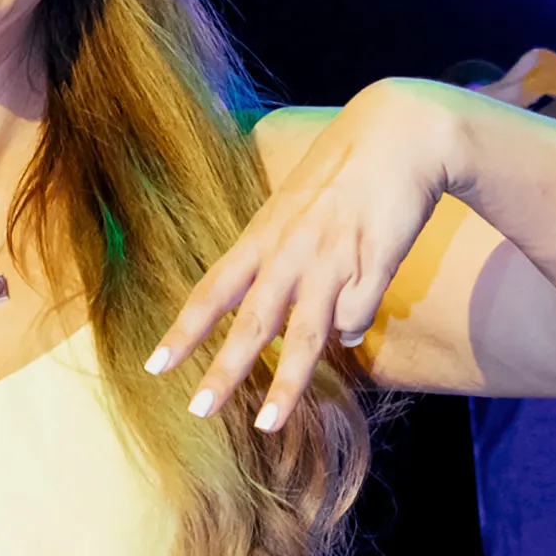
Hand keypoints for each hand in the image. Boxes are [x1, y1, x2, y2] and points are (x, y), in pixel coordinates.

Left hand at [150, 80, 463, 429]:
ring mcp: (331, 259)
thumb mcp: (295, 210)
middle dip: (223, 371)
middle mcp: (289, 251)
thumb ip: (288, 261)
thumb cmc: (344, 171)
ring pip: (303, 334)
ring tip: (270, 423)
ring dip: (285, 383)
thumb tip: (312, 322)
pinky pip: (357, 315)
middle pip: (250, 322)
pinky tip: (353, 329)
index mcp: (262, 235)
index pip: (212, 290)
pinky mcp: (373, 262)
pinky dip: (351, 328)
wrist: (399, 132)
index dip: (184, 329)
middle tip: (197, 410)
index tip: (156, 365)